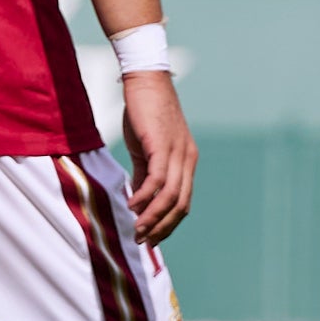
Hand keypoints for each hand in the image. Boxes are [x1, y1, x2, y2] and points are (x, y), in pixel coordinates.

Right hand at [117, 70, 195, 242]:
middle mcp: (187, 160)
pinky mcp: (161, 146)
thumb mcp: (146, 148)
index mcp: (186, 161)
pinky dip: (145, 197)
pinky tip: (132, 206)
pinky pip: (157, 180)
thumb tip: (139, 200)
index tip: (152, 238)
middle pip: (180, 205)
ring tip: (137, 230)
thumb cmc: (144, 112)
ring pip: (170, 197)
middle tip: (143, 241)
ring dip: (153, 218)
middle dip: (162, 228)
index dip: (168, 223)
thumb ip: (144, 174)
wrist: (145, 80)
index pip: (183, 202)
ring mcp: (177, 153)